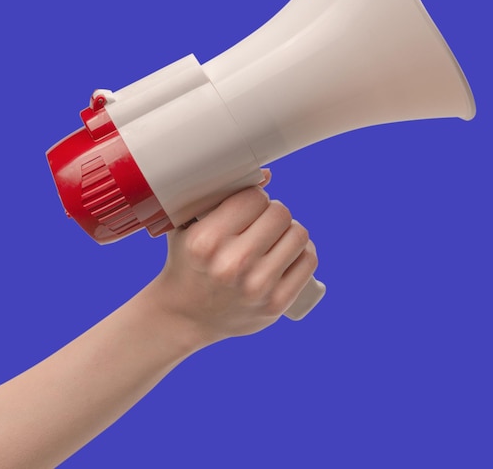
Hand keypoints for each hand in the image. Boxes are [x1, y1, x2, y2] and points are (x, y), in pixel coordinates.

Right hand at [151, 170, 317, 350]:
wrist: (183, 316)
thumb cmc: (188, 262)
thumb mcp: (189, 225)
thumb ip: (219, 196)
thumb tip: (266, 176)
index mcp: (206, 241)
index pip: (254, 197)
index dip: (253, 198)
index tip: (247, 207)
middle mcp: (231, 265)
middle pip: (280, 213)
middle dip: (273, 212)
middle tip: (262, 222)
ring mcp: (256, 287)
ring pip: (299, 234)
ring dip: (290, 230)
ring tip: (276, 237)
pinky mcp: (275, 304)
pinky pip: (309, 261)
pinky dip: (303, 252)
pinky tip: (289, 252)